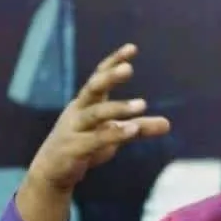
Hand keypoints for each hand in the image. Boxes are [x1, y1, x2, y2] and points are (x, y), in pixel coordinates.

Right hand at [26, 43, 170, 194]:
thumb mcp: (113, 135)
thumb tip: (168, 124)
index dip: (113, 62)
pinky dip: (114, 133)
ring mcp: (74, 129)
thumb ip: (139, 128)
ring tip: (142, 104)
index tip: (132, 48)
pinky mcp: (73, 149)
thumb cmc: (84, 146)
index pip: (98, 76)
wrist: (52, 172)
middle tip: (129, 69)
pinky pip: (94, 139)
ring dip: (118, 108)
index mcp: (86, 102)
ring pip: (95, 114)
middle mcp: (78, 111)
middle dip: (109, 78)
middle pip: (92, 88)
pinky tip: (133, 129)